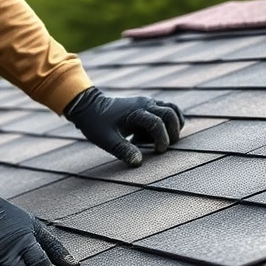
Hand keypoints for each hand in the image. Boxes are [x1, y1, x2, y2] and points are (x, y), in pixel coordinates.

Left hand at [65, 87, 184, 166]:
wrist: (90, 107)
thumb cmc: (97, 124)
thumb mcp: (107, 140)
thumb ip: (123, 150)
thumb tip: (139, 162)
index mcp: (135, 112)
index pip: (157, 123)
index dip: (162, 139)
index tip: (158, 151)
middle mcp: (145, 104)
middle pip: (170, 113)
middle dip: (173, 132)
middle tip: (163, 147)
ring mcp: (148, 102)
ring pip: (173, 109)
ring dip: (174, 125)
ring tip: (162, 140)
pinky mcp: (149, 105)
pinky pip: (168, 110)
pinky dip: (170, 122)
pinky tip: (156, 134)